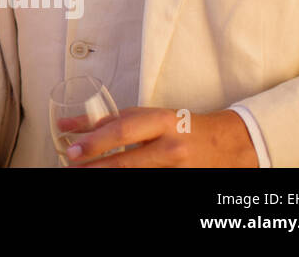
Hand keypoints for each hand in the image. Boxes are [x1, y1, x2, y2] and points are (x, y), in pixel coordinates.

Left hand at [65, 107, 258, 166]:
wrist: (227, 144)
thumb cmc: (182, 126)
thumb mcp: (149, 116)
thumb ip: (113, 120)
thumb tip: (70, 126)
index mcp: (161, 122)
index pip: (122, 131)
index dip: (94, 141)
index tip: (71, 148)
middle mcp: (170, 147)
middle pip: (127, 161)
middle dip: (96, 165)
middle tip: (73, 165)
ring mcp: (177, 168)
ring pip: (136, 175)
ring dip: (107, 174)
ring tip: (86, 172)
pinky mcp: (179, 181)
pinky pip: (149, 181)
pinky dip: (127, 179)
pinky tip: (111, 176)